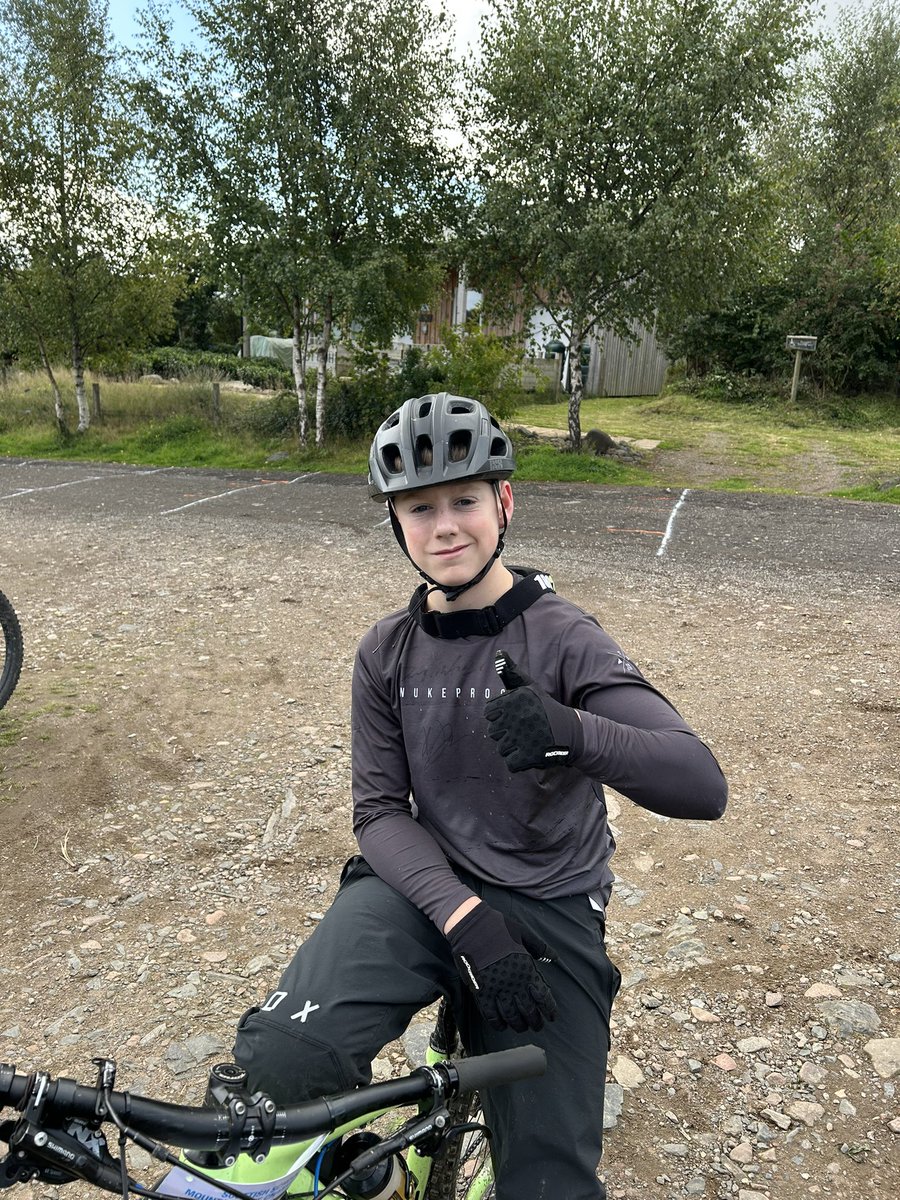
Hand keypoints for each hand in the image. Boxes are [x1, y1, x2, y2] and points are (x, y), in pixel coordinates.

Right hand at [446, 903, 557, 1032]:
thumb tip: (554, 958)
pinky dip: (497, 1023)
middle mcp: (514, 982)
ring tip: (522, 1028)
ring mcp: (497, 988)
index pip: (543, 997)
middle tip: (537, 1026)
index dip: (549, 1010)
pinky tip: (502, 1026)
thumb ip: (540, 948)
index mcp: (527, 969)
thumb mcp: (524, 934)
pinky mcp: (481, 991)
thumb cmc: (499, 927)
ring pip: (511, 1016)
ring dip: (518, 1025)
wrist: (471, 926)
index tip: (552, 1017)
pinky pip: (490, 1014)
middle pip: (528, 1010)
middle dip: (535, 1021)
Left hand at [484, 650, 581, 771]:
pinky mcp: (529, 756)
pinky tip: (532, 752)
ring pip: (501, 749)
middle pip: (493, 732)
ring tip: (530, 739)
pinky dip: (520, 762)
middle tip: (526, 729)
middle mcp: (517, 717)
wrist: (572, 732)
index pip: (488, 713)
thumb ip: (511, 673)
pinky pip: (511, 763)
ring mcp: (523, 737)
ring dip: (514, 748)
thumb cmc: (545, 709)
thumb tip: (498, 653)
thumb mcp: (530, 687)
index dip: (501, 717)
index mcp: (514, 699)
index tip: (517, 716)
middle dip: (507, 733)